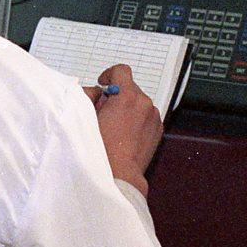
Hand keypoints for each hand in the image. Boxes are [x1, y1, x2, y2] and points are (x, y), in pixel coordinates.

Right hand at [91, 63, 161, 196]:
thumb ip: (90, 97)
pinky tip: (126, 134)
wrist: (119, 175)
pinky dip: (137, 119)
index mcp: (127, 97)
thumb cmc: (101, 150)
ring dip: (128, 107)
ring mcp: (154, 117)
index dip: (110, 75)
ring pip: (139, 103)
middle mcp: (144, 103)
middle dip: (118, 95)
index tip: (104, 84)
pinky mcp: (158, 130)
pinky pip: (147, 116)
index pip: (121, 71)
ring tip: (115, 126)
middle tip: (104, 110)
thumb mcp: (88, 118)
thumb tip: (97, 93)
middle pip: (130, 88)